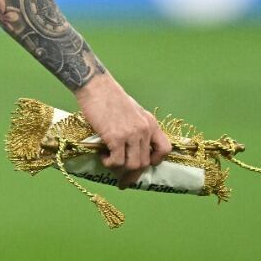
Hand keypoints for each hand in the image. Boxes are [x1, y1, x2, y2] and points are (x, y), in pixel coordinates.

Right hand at [73, 73, 170, 188]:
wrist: (95, 86)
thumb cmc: (109, 96)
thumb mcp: (132, 110)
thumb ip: (137, 126)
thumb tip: (132, 146)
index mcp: (150, 123)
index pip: (165, 149)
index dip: (155, 160)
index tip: (144, 165)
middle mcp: (144, 130)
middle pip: (144, 162)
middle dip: (132, 172)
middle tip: (120, 174)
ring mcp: (131, 135)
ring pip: (132, 165)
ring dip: (119, 168)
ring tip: (108, 159)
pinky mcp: (115, 138)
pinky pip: (117, 162)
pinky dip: (109, 163)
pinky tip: (102, 156)